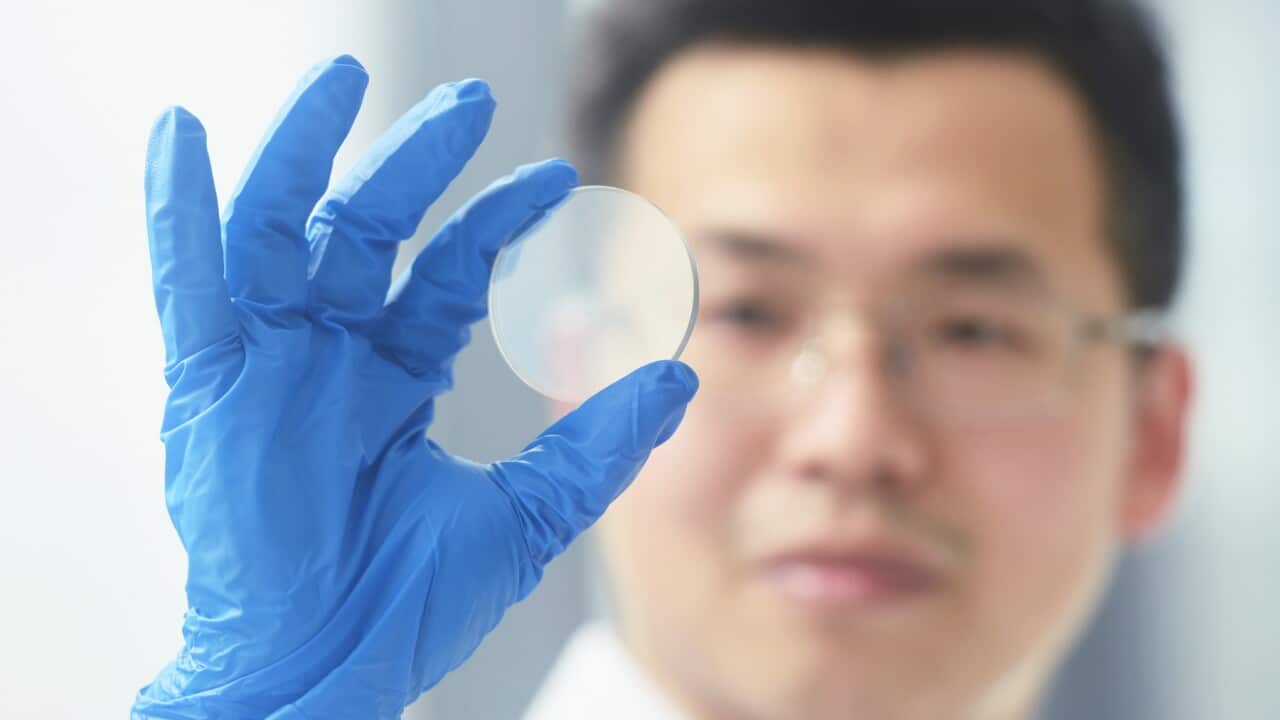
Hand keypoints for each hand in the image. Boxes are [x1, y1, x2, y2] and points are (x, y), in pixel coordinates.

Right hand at [132, 55, 696, 718]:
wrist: (327, 672)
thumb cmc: (410, 602)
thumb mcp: (526, 512)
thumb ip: (596, 443)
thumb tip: (680, 375)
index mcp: (398, 375)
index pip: (448, 271)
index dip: (496, 221)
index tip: (556, 180)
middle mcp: (332, 354)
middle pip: (368, 231)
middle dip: (414, 164)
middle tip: (467, 103)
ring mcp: (270, 364)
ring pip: (282, 233)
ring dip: (304, 154)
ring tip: (336, 79)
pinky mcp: (210, 388)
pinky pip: (190, 286)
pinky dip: (179, 213)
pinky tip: (184, 137)